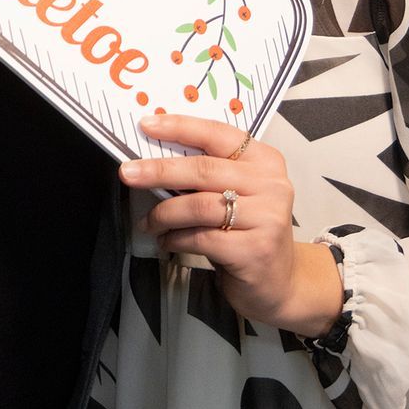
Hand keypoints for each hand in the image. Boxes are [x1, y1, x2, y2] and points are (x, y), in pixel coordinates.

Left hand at [118, 114, 343, 336]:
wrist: (280, 282)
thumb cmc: (248, 231)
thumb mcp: (237, 193)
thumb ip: (208, 174)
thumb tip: (153, 159)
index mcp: (265, 161)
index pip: (217, 134)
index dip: (179, 127)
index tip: (146, 126)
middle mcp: (271, 185)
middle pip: (204, 169)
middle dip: (159, 170)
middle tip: (128, 173)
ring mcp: (267, 218)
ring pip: (199, 206)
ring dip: (164, 213)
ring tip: (148, 222)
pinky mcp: (255, 250)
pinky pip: (201, 237)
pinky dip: (176, 239)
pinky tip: (167, 241)